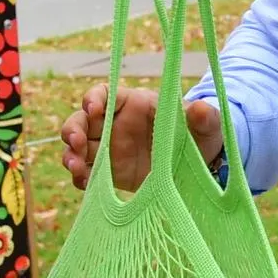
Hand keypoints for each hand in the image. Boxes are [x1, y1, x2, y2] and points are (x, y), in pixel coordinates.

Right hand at [59, 83, 224, 192]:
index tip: (93, 109)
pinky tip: (83, 183)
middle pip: (82, 120)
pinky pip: (88, 173)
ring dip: (71, 155)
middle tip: (76, 143)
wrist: (200, 168)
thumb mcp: (206, 126)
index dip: (94, 98)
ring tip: (75, 167)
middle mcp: (116, 125)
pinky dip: (81, 177)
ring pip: (79, 148)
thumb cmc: (200, 136)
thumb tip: (201, 109)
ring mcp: (110, 150)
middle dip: (74, 129)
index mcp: (135, 104)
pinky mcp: (110, 174)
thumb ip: (204, 117)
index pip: (105, 94)